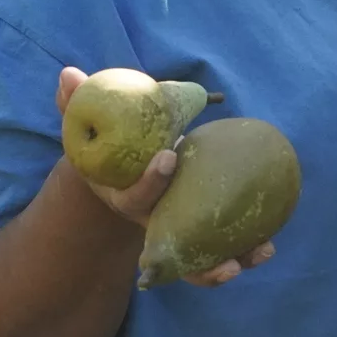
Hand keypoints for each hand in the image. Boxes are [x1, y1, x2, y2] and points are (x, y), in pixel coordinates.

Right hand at [56, 67, 273, 286]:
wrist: (119, 171)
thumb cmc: (108, 144)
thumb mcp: (89, 126)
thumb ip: (76, 103)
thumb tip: (69, 73)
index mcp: (125, 197)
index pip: (137, 196)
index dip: (151, 181)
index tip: (169, 156)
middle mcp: (150, 221)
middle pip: (171, 249)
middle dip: (198, 260)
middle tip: (226, 260)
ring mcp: (173, 230)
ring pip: (198, 259)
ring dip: (228, 263)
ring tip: (260, 253)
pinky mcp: (195, 229)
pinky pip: (216, 247)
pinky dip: (242, 249)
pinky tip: (268, 244)